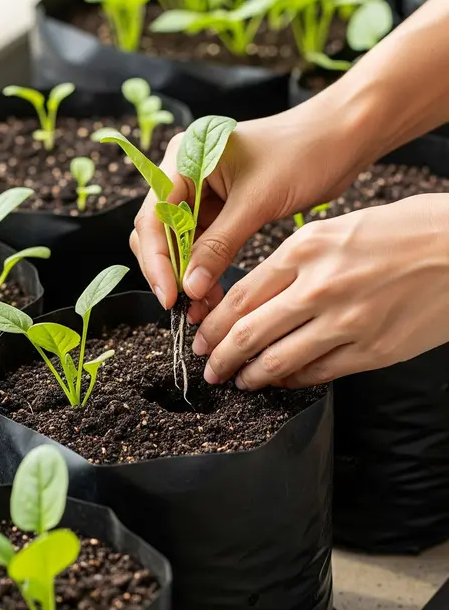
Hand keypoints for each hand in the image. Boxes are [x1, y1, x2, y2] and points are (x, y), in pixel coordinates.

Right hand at [130, 95, 370, 315]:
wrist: (340, 138)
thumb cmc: (302, 152)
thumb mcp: (256, 202)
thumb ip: (218, 246)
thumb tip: (189, 287)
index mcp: (184, 159)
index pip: (153, 217)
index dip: (157, 261)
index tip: (170, 295)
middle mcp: (185, 174)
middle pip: (157, 233)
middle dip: (169, 271)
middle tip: (185, 306)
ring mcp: (201, 193)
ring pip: (178, 244)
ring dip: (187, 276)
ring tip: (202, 307)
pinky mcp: (219, 209)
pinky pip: (201, 246)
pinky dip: (204, 270)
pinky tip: (212, 294)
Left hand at [193, 194, 448, 388]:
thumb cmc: (407, 231)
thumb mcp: (341, 228)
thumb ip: (296, 261)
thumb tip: (258, 295)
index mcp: (307, 248)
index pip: (240, 296)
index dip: (213, 325)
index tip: (201, 338)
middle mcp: (319, 286)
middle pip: (248, 333)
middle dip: (220, 357)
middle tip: (210, 369)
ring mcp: (345, 322)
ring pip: (277, 362)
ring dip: (250, 377)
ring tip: (240, 382)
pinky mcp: (371, 351)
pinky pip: (316, 374)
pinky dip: (292, 382)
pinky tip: (282, 382)